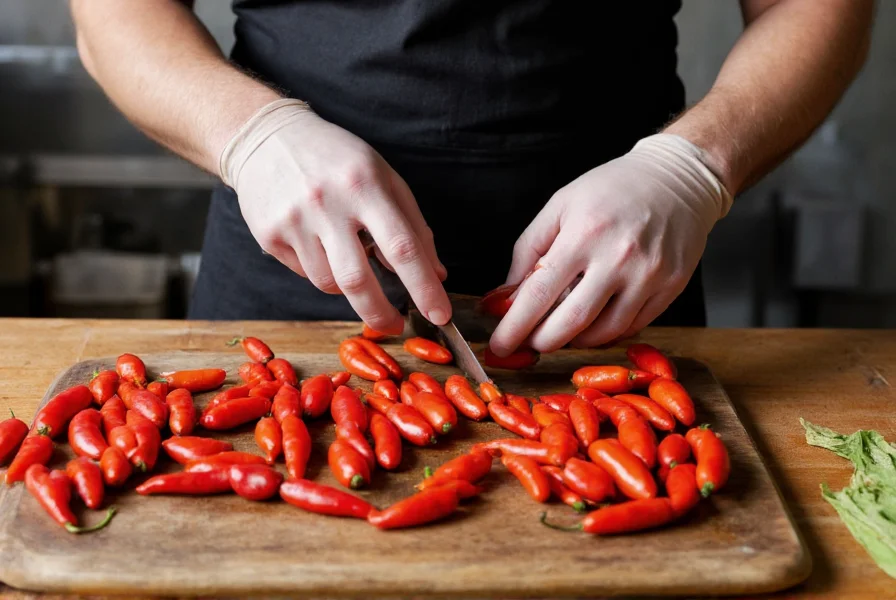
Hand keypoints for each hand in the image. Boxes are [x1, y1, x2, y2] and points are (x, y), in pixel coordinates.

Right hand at [219, 99, 449, 331]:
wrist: (268, 137)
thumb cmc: (337, 159)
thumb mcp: (384, 177)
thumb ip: (413, 225)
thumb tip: (436, 275)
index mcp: (364, 184)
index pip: (401, 246)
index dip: (423, 286)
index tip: (440, 314)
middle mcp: (326, 202)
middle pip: (357, 279)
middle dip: (380, 313)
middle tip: (394, 326)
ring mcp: (293, 219)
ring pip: (329, 283)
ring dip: (348, 284)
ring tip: (347, 254)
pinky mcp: (268, 234)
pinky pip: (305, 273)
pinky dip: (321, 269)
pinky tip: (317, 242)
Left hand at [488, 133, 731, 355]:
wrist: (677, 179)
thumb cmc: (612, 190)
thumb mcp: (561, 206)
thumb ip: (529, 250)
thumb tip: (506, 297)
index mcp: (584, 233)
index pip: (540, 293)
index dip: (515, 326)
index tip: (500, 345)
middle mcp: (618, 257)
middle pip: (571, 322)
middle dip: (542, 341)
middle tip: (529, 342)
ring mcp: (649, 275)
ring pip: (604, 332)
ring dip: (574, 340)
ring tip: (561, 329)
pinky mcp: (671, 287)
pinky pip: (632, 327)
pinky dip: (606, 333)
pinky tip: (594, 322)